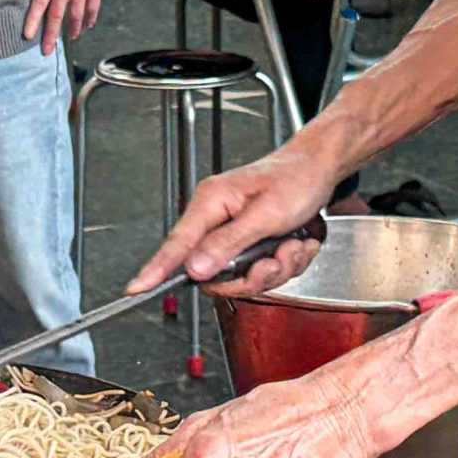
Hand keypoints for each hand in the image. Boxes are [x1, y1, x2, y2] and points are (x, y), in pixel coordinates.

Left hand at [24, 0, 117, 53]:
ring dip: (73, 29)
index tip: (28, 35)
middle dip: (51, 35)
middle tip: (47, 50)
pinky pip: (92, 7)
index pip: (38, 4)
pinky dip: (90, 18)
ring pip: (75, 16)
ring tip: (71, 38)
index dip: (33, 21)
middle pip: (55, 16)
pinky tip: (88, 25)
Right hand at [128, 143, 337, 297]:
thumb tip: (194, 268)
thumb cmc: (295, 179)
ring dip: (276, 267)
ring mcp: (234, 233)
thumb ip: (228, 243)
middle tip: (277, 258)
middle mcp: (217, 219)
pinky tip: (297, 243)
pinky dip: (285, 263)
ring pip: (242, 275)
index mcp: (211, 203)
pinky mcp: (251, 243)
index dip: (156, 269)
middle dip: (253, 274)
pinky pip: (261, 271)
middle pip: (215, 272)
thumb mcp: (265, 214)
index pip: (176, 244)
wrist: (320, 170)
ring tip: (294, 244)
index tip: (136, 288)